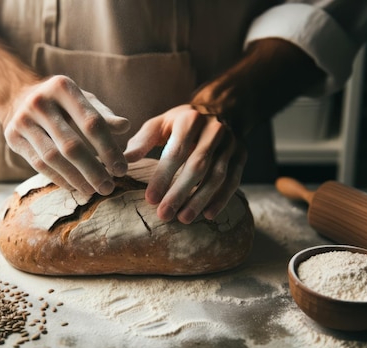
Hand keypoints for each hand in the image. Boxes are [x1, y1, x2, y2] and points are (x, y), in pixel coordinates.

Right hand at [0, 75, 129, 195]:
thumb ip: (103, 115)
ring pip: (53, 158)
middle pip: (71, 145)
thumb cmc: (61, 102)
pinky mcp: (12, 136)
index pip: (91, 122)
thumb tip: (125, 126)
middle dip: (93, 170)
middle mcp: (40, 102)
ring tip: (93, 191)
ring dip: (76, 178)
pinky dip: (59, 178)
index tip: (122, 169)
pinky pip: (38, 164)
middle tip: (109, 187)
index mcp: (62, 87)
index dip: (108, 149)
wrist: (18, 96)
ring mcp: (23, 119)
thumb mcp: (83, 100)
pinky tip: (75, 187)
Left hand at [124, 104, 246, 223]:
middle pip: (197, 165)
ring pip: (217, 175)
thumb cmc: (181, 122)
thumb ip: (142, 141)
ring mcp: (231, 143)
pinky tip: (208, 214)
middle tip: (164, 215)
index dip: (163, 177)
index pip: (175, 152)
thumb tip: (124, 161)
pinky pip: (234, 179)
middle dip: (180, 192)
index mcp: (189, 119)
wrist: (220, 109)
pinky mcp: (242, 155)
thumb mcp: (160, 124)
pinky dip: (222, 199)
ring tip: (183, 218)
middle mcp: (213, 129)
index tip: (150, 199)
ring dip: (200, 199)